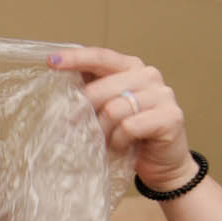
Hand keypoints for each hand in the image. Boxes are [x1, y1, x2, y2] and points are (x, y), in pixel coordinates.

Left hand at [47, 47, 196, 191]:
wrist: (162, 163)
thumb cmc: (130, 135)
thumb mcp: (106, 109)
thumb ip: (91, 92)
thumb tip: (61, 83)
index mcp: (131, 67)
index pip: (101, 57)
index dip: (76, 58)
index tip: (52, 62)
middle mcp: (148, 75)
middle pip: (101, 89)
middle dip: (84, 113)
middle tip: (77, 129)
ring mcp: (162, 94)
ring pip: (113, 110)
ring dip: (103, 131)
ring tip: (106, 141)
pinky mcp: (170, 116)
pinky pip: (128, 127)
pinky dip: (119, 141)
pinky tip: (123, 146)